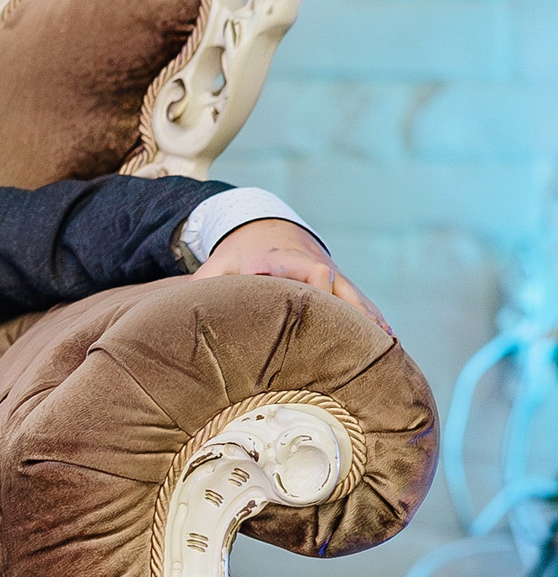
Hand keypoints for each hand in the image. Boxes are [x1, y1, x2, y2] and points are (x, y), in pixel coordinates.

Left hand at [198, 218, 386, 328]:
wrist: (263, 229)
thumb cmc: (237, 255)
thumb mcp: (218, 263)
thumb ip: (205, 283)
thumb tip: (189, 310)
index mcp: (288, 261)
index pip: (313, 272)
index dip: (321, 290)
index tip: (324, 314)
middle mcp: (315, 267)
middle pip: (343, 289)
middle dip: (355, 315)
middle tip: (367, 344)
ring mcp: (330, 276)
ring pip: (356, 299)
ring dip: (369, 321)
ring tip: (385, 347)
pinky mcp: (337, 286)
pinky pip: (360, 303)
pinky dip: (372, 319)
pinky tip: (387, 339)